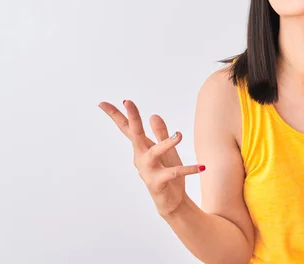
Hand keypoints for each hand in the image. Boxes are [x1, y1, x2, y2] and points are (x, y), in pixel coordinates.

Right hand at [98, 99, 205, 215]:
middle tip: (128, 102)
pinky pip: (174, 173)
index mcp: (142, 148)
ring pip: (155, 153)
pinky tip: (201, 167)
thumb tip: (153, 115)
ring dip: (167, 143)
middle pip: (135, 135)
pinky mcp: (159, 182)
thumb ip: (160, 133)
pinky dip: (188, 169)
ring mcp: (148, 171)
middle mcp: (142, 158)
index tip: (102, 103)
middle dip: (133, 118)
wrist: (172, 201)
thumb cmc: (167, 173)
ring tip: (180, 135)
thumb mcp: (165, 150)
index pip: (128, 129)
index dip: (116, 115)